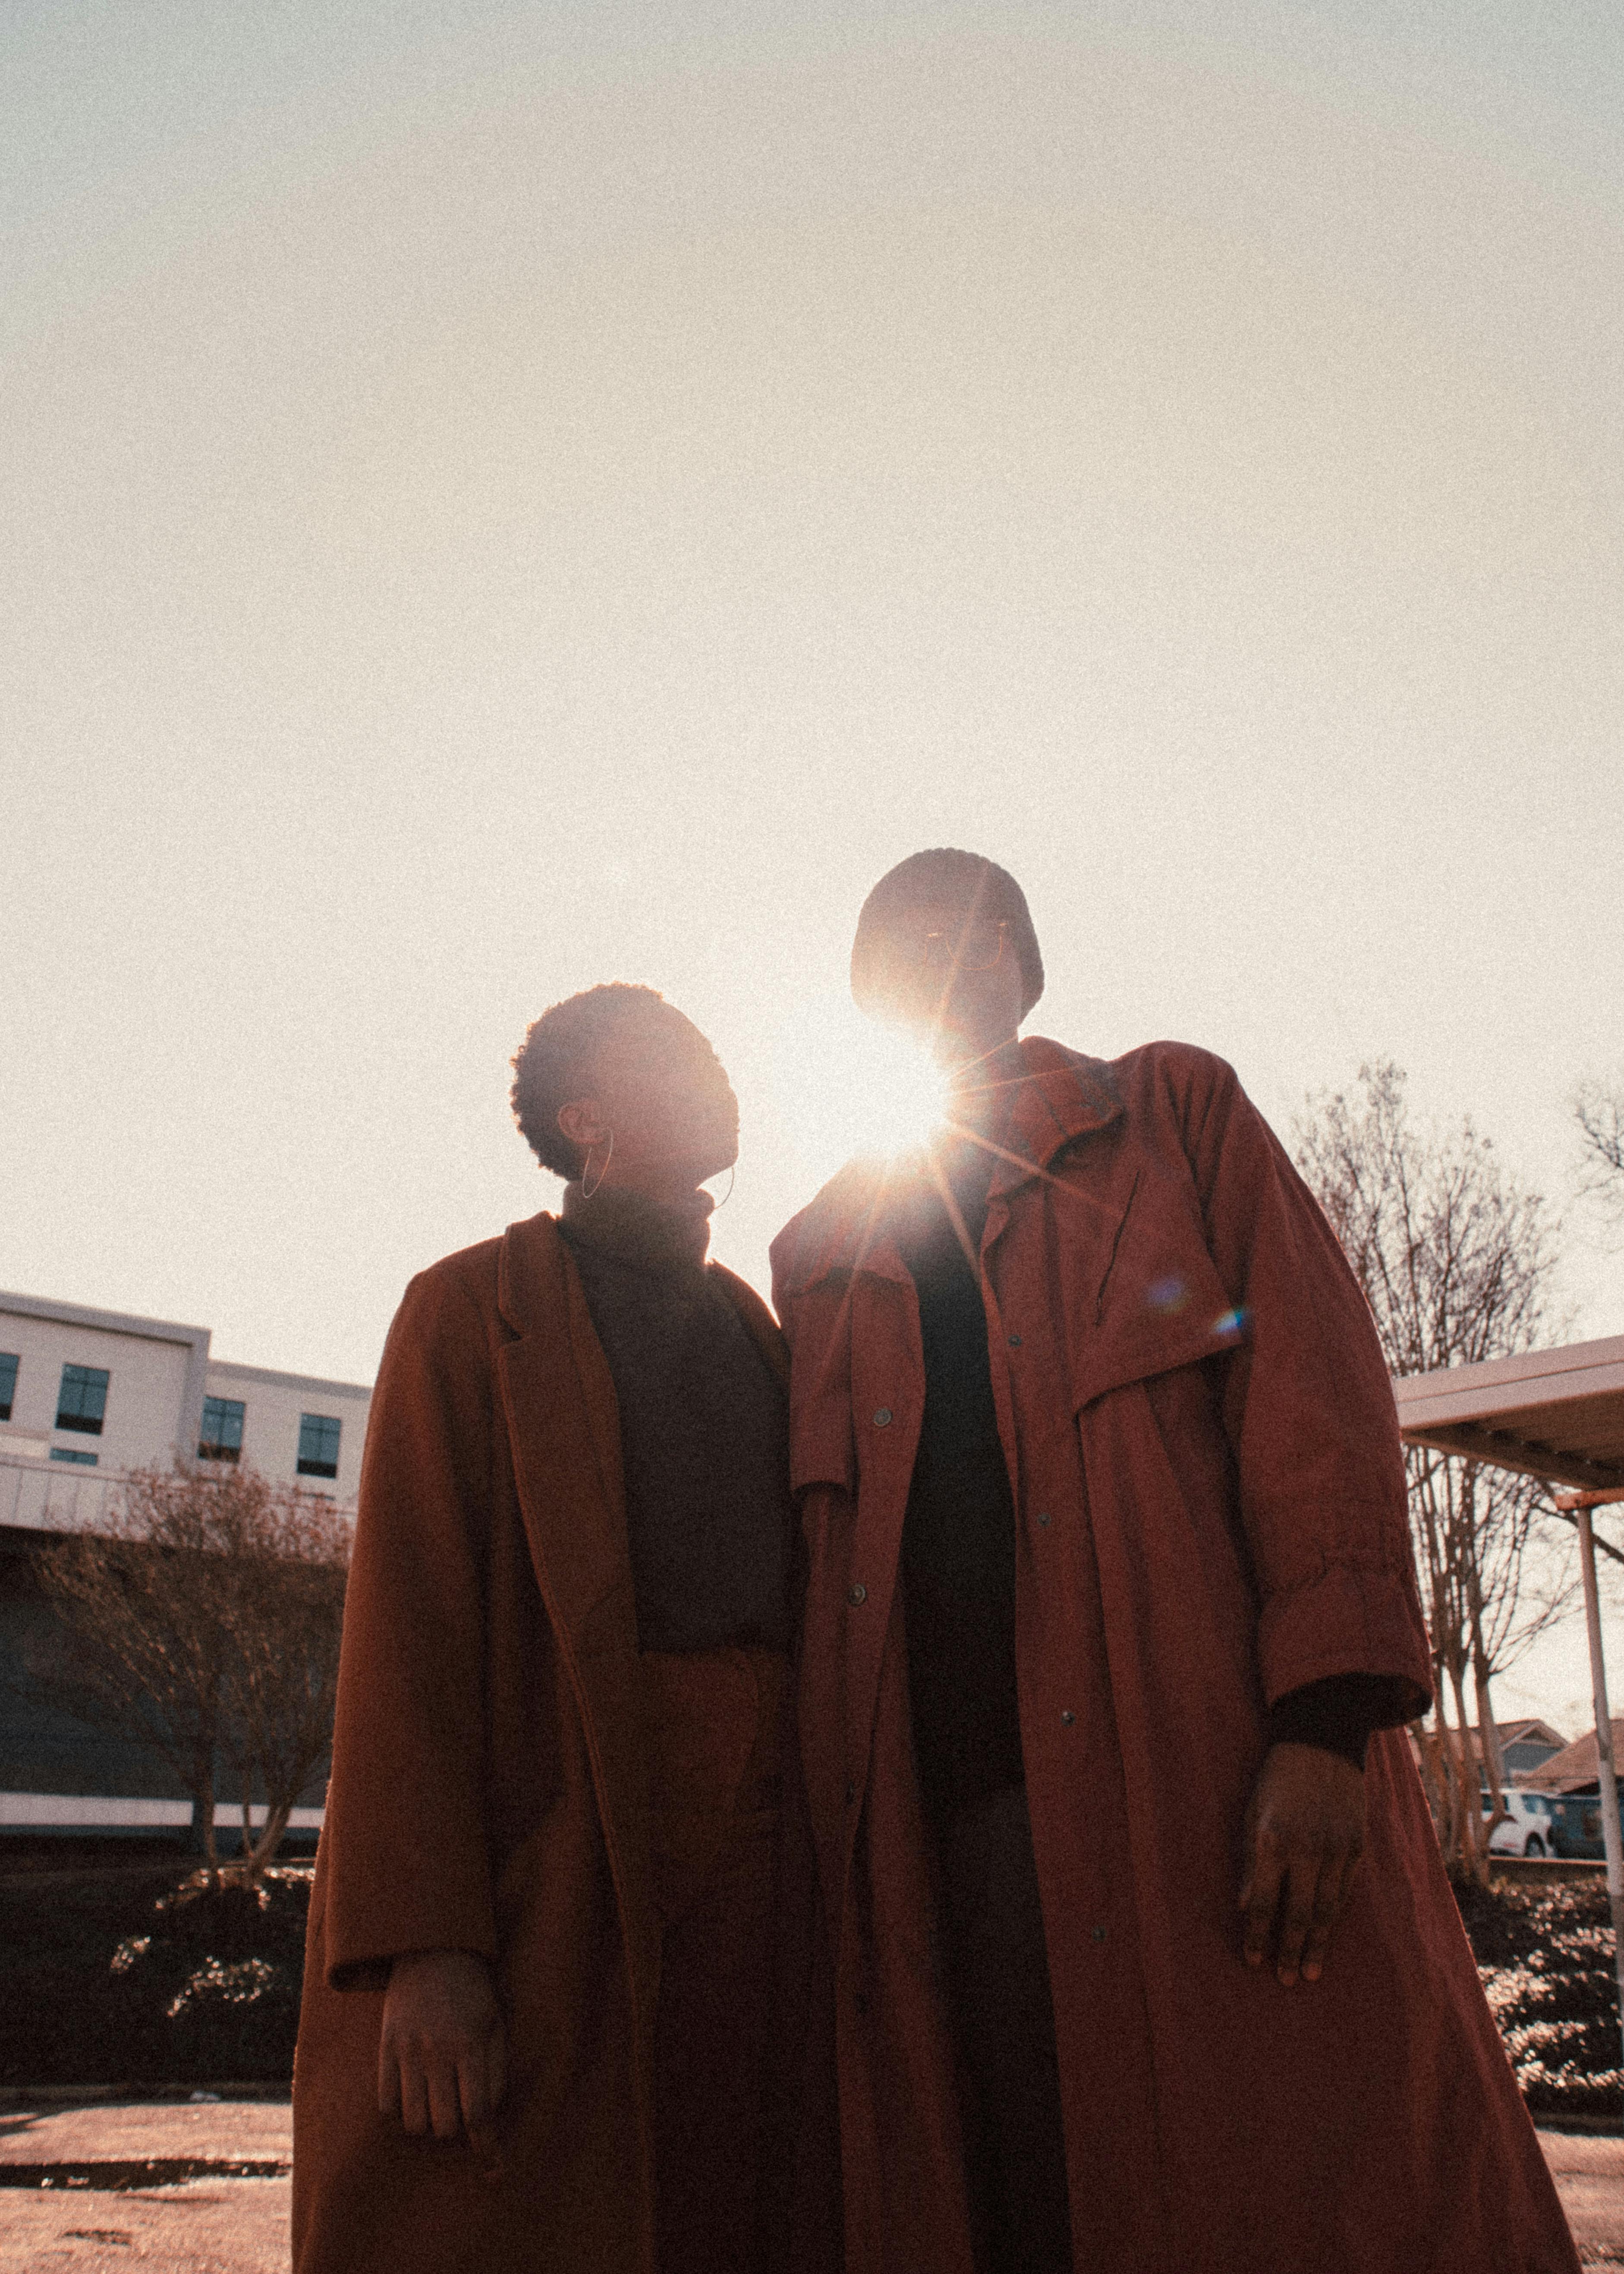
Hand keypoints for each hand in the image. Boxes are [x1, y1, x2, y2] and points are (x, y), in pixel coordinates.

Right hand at [378, 1949, 505, 2139]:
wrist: (432, 1950)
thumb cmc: (472, 1991)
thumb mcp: (495, 2023)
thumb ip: (496, 2071)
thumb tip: (490, 2116)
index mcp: (470, 2045)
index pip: (477, 2112)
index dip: (485, 2142)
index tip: (489, 2160)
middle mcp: (437, 2052)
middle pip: (443, 2124)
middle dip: (454, 2130)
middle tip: (458, 2117)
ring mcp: (406, 2051)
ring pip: (413, 2121)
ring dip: (427, 2125)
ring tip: (435, 2107)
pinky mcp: (384, 2048)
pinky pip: (385, 2104)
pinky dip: (399, 2112)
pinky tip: (412, 2098)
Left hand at [1238, 1742, 1365, 1986]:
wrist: (1321, 1744)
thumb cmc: (1276, 1781)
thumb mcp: (1251, 1815)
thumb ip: (1249, 1863)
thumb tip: (1244, 1906)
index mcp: (1273, 1842)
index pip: (1265, 1903)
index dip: (1258, 1935)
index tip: (1253, 1960)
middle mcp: (1307, 1850)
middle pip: (1299, 1914)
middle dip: (1290, 1950)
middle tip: (1285, 1980)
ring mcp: (1336, 1849)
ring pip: (1327, 1909)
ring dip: (1317, 1944)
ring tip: (1309, 1970)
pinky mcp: (1357, 1847)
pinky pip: (1345, 1891)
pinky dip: (1335, 1916)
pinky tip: (1327, 1933)